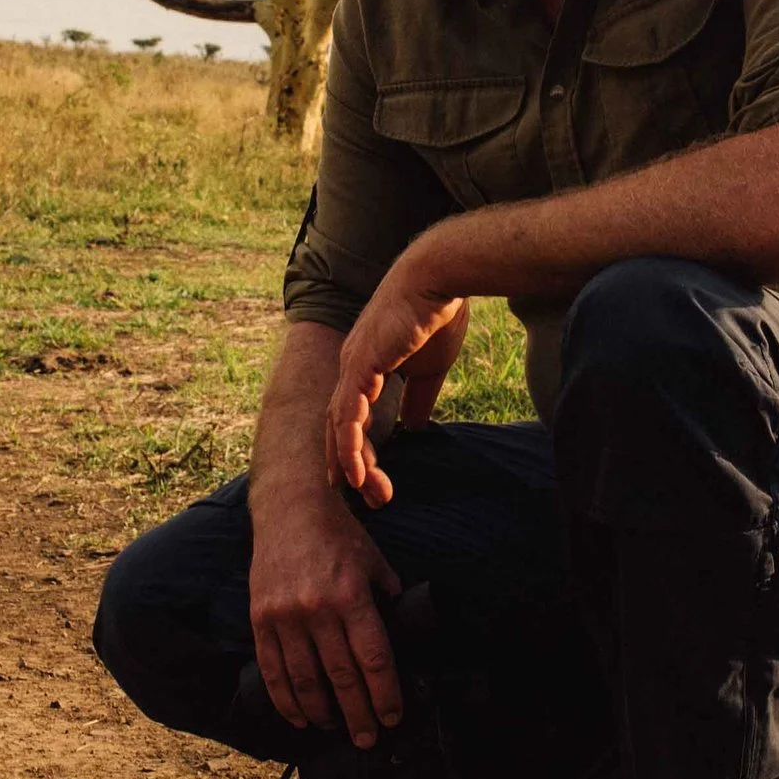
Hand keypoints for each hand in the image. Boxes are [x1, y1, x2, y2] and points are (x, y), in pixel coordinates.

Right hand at [247, 492, 403, 750]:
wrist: (289, 510)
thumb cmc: (339, 537)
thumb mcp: (375, 563)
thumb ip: (387, 601)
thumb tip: (401, 639)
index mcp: (351, 596)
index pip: (373, 659)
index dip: (385, 694)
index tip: (393, 717)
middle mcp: (317, 609)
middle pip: (342, 677)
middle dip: (358, 715)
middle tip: (368, 739)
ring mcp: (285, 616)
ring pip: (305, 680)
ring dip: (322, 713)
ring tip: (336, 729)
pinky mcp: (260, 619)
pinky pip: (273, 669)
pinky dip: (286, 699)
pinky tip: (300, 717)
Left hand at [326, 260, 466, 505]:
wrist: (438, 279)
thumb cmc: (436, 316)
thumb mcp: (428, 369)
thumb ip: (418, 398)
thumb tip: (413, 427)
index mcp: (363, 366)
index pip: (350, 416)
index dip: (355, 449)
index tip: (365, 480)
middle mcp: (350, 367)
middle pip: (340, 427)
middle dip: (350, 465)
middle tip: (368, 498)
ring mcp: (352, 365)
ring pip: (340, 426)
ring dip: (351, 463)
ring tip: (365, 493)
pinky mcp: (361, 365)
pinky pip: (347, 414)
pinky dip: (348, 445)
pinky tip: (355, 470)